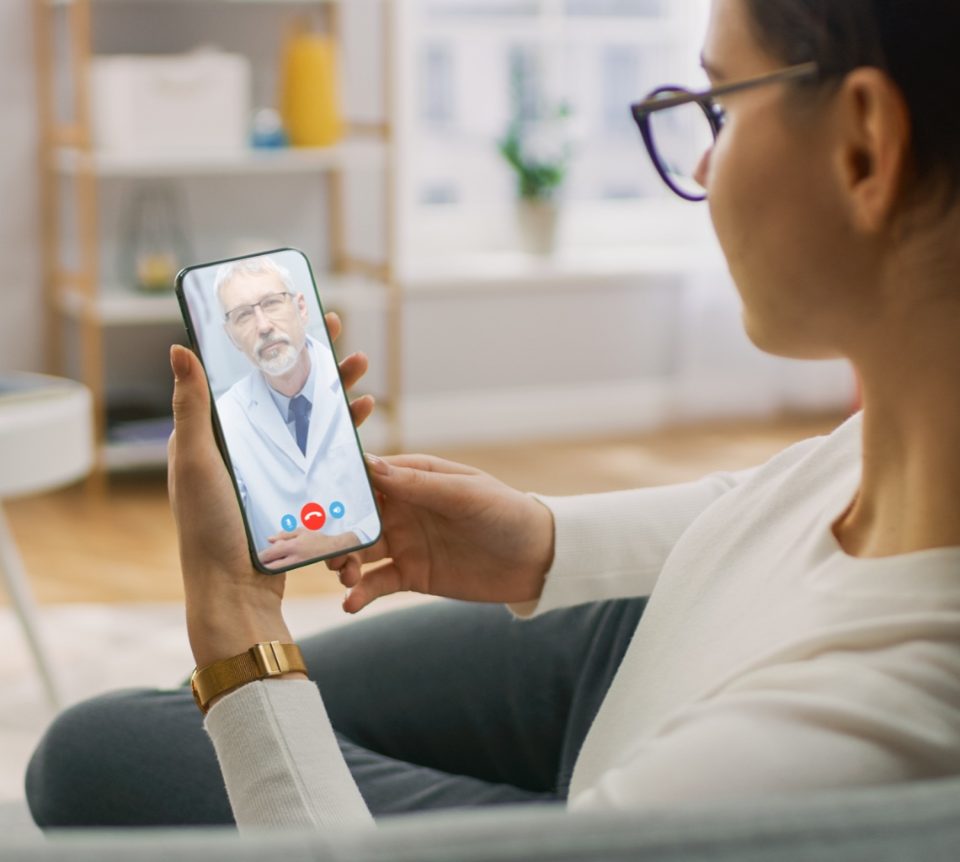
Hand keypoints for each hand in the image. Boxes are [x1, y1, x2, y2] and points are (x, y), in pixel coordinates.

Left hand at [169, 312, 373, 666]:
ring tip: (362, 370)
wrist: (236, 591)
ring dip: (337, 392)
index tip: (296, 313)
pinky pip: (324, 453)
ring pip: (311, 418)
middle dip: (316, 358)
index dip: (274, 341)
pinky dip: (344, 434)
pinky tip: (362, 419)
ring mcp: (274, 468)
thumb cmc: (208, 527)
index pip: (250, 374)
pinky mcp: (297, 491)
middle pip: (287, 390)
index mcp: (218, 432)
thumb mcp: (198, 461)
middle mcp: (247, 445)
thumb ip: (192, 407)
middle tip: (339, 329)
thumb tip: (179, 348)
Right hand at [328, 455, 555, 613]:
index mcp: (413, 478)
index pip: (366, 476)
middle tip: (320, 546)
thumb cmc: (505, 512)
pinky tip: (350, 603)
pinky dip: (360, 593)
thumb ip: (418, 484)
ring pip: (359, 551)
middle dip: (332, 530)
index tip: (312, 497)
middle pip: (353, 516)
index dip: (338, 484)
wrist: (537, 559)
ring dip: (342, 561)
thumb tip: (370, 464)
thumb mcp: (465, 494)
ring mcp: (404, 542)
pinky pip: (377, 583)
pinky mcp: (411, 575)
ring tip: (344, 575)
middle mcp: (402, 508)